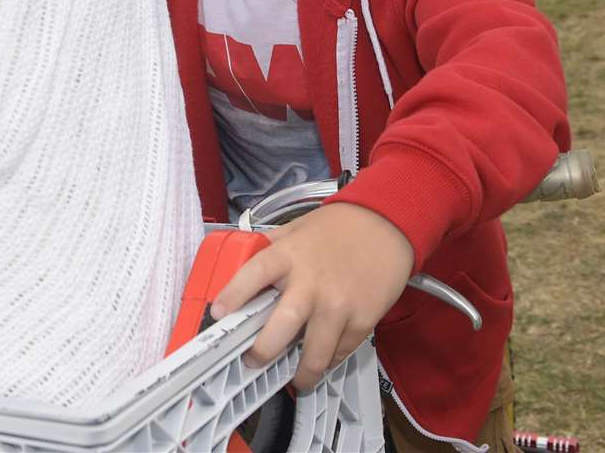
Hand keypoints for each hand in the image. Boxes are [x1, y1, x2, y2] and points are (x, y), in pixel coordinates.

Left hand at [210, 202, 413, 390]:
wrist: (387, 225)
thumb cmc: (339, 226)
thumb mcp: (297, 229)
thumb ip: (271, 248)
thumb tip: (241, 266)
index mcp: (289, 255)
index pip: (253, 275)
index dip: (233, 295)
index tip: (217, 314)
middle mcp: (312, 283)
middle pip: (280, 328)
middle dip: (262, 352)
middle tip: (252, 361)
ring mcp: (338, 305)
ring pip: (314, 355)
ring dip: (301, 375)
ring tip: (294, 380)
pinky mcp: (362, 320)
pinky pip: (340, 353)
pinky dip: (329, 362)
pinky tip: (322, 361)